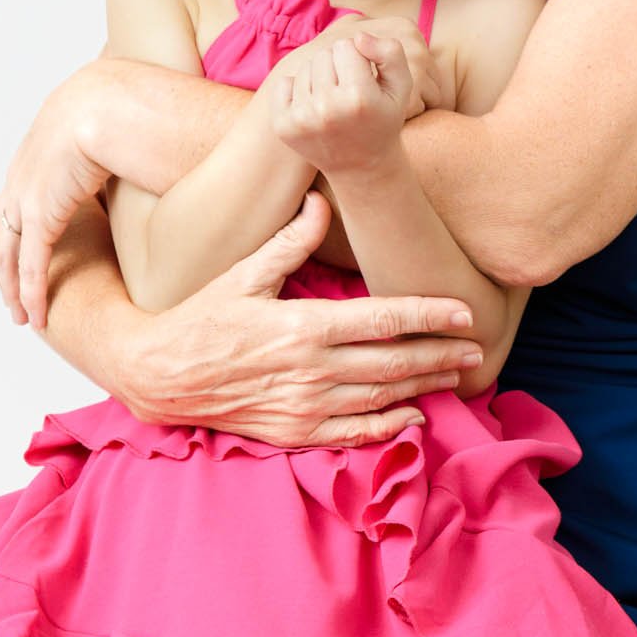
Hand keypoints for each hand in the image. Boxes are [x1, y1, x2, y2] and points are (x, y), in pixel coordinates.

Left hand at [0, 62, 114, 330]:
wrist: (110, 102)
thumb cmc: (125, 105)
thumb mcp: (113, 120)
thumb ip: (118, 138)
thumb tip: (146, 144)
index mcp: (38, 150)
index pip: (17, 197)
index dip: (19, 227)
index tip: (30, 249)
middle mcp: (22, 175)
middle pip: (0, 229)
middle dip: (4, 265)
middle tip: (13, 293)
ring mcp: (26, 196)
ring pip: (7, 254)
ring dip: (12, 287)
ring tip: (24, 315)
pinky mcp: (40, 215)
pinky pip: (30, 265)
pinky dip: (30, 293)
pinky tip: (36, 316)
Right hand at [118, 192, 482, 442]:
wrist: (159, 375)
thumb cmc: (201, 318)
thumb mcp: (243, 274)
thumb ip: (289, 241)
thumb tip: (321, 202)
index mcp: (303, 326)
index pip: (383, 319)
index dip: (429, 315)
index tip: (464, 313)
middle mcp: (310, 369)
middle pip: (394, 362)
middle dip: (441, 354)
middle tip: (477, 347)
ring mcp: (304, 405)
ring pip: (382, 398)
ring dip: (425, 387)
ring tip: (458, 376)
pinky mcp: (294, 432)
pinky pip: (354, 434)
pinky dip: (390, 427)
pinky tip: (415, 416)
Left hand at [270, 34, 411, 175]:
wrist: (360, 165)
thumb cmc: (383, 118)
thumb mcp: (402, 86)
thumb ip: (390, 52)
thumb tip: (358, 37)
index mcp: (358, 97)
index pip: (347, 46)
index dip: (358, 59)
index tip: (365, 80)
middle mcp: (327, 109)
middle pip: (323, 54)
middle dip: (337, 66)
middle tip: (349, 92)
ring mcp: (301, 119)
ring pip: (305, 67)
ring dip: (319, 78)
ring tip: (334, 102)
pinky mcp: (283, 126)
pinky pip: (284, 82)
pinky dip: (297, 90)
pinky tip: (314, 108)